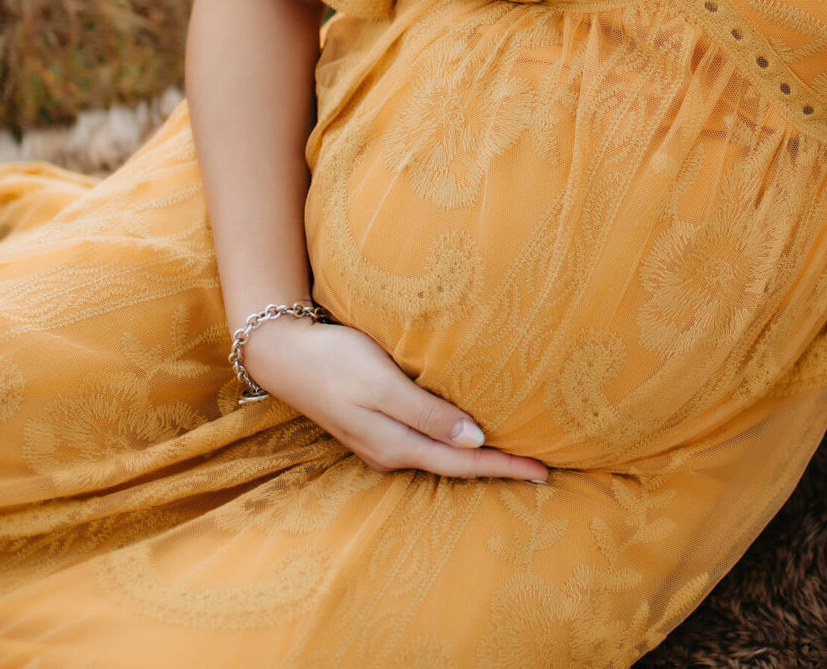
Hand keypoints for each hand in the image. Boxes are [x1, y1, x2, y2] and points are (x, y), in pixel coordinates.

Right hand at [243, 316, 548, 481]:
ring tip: (517, 450)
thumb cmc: (335, 360)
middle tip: (543, 465)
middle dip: (499, 467)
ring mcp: (383, 441)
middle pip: (457, 466)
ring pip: (443, 455)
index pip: (464, 463)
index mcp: (397, 445)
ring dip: (479, 457)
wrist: (282, 354)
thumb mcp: (381, 384)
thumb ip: (426, 413)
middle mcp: (392, 451)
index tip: (544, 471)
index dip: (505, 467)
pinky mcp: (377, 425)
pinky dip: (456, 441)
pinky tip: (471, 433)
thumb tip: (475, 441)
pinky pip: (428, 441)